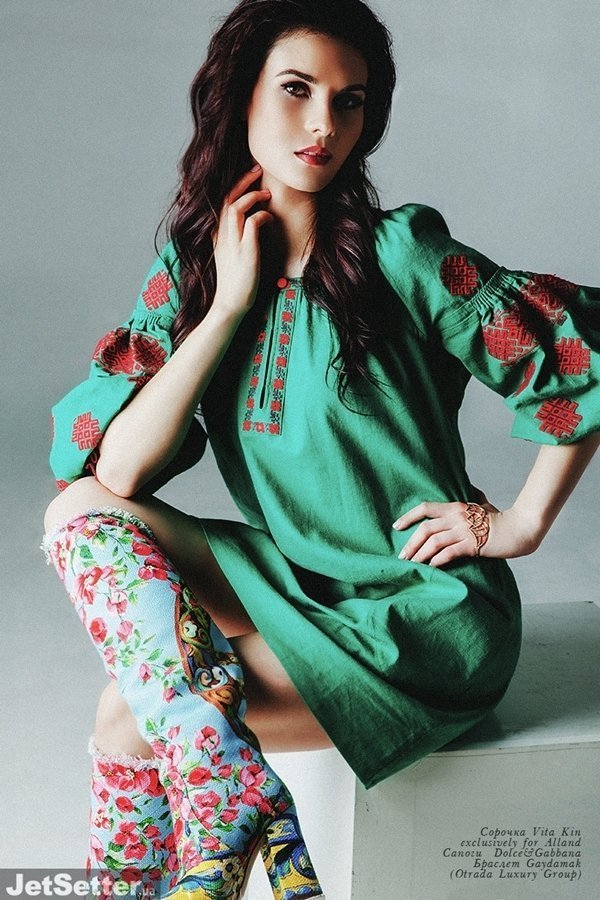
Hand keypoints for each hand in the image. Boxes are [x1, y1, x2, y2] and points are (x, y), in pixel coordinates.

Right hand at [212, 165, 273, 316]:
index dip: (235, 185)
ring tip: (267, 193)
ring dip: (253, 195)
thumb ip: (235, 238)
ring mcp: (232, 242)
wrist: (230, 304)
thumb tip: (251, 224)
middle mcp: (221, 234)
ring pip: (237, 205)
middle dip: (243, 179)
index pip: (222, 201)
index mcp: (217, 234)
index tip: (249, 177)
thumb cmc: (234, 281)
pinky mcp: (245, 251)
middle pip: (228, 196)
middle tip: (258, 170)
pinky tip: (270, 218)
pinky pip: (253, 222)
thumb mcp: (230, 255)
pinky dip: (263, 215)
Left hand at [393, 497, 541, 566]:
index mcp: (456, 506)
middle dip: (410, 543)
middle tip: (402, 556)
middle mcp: (457, 517)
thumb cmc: (501, 518)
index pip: (425, 508)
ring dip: (420, 555)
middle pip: (425, 529)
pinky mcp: (473, 545)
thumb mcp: (484, 504)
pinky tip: (430, 568)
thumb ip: (473, 497)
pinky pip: (449, 553)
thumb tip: (470, 489)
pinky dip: (437, 561)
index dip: (408, 516)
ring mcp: (464, 531)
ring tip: (412, 565)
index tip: (396, 526)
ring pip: (434, 542)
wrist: (520, 528)